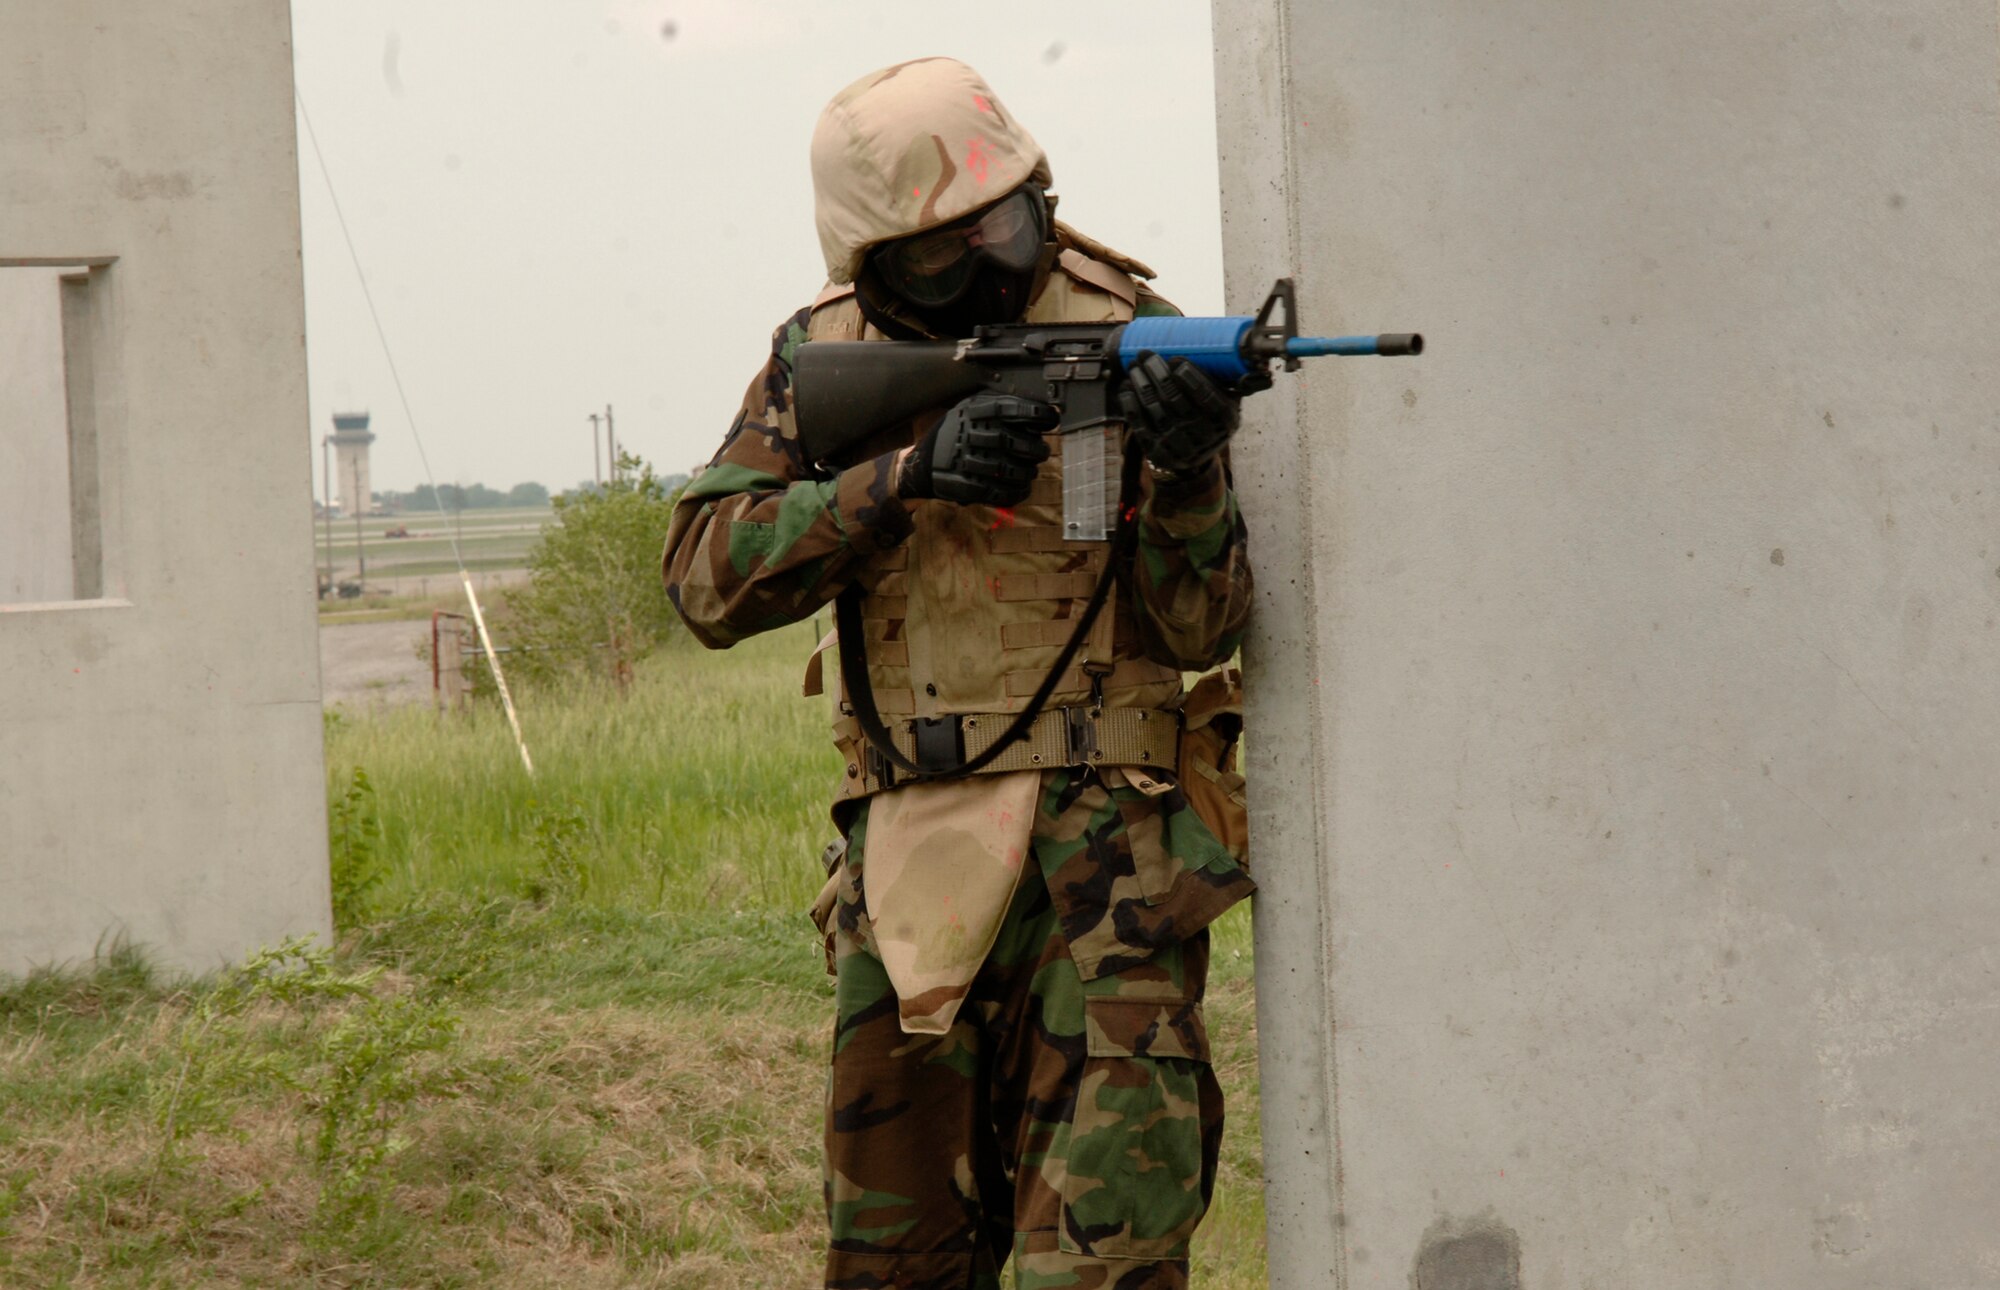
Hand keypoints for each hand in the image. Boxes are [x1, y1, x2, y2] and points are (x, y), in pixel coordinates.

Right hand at [897, 394, 1055, 505]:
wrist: (923, 463)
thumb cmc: (955, 434)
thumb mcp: (970, 409)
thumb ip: (1000, 407)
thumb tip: (1040, 409)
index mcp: (976, 412)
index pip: (1016, 410)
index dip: (1039, 414)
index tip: (1051, 418)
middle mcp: (975, 435)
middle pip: (1019, 444)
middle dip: (1037, 449)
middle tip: (1040, 451)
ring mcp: (971, 462)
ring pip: (1015, 471)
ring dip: (1029, 473)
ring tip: (1030, 471)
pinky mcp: (970, 486)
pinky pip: (1002, 493)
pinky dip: (1018, 493)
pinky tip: (1022, 488)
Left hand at [1118, 352, 1240, 474]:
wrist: (1198, 456)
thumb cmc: (1210, 415)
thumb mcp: (1227, 399)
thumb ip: (1223, 376)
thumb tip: (1212, 342)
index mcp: (1226, 420)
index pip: (1207, 396)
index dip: (1189, 376)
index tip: (1174, 359)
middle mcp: (1205, 437)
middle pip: (1175, 399)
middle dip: (1156, 372)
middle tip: (1145, 354)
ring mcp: (1180, 448)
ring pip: (1155, 410)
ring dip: (1141, 384)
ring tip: (1134, 367)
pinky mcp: (1159, 454)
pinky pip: (1140, 425)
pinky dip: (1131, 404)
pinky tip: (1127, 387)